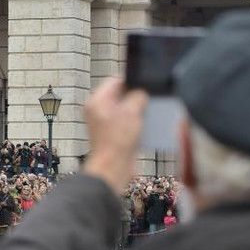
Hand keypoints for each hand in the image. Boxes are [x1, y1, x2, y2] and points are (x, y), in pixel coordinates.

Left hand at [83, 77, 147, 194]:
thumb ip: (137, 97)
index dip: (130, 80)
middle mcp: (98, 110)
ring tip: (152, 110)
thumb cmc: (117, 141)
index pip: (114, 81)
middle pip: (120, 96)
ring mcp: (105, 124)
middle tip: (150, 97)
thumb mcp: (132, 112)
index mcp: (97, 101)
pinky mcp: (113, 136)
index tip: (144, 82)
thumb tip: (142, 92)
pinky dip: (136, 123)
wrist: (113, 168)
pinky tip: (149, 125)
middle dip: (136, 97)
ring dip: (138, 111)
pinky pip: (126, 124)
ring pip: (124, 111)